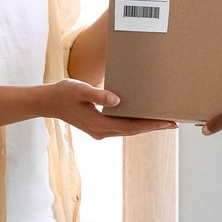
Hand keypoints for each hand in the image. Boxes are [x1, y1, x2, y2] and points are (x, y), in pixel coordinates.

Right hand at [43, 79, 175, 139]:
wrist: (48, 102)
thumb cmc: (63, 92)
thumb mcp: (80, 89)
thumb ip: (98, 94)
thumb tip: (117, 100)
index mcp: (99, 124)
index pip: (131, 126)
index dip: (150, 125)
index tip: (167, 123)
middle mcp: (101, 131)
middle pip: (133, 130)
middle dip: (153, 126)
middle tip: (174, 123)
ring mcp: (99, 131)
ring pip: (127, 130)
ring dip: (145, 126)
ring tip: (163, 121)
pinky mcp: (98, 126)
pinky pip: (121, 127)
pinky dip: (134, 123)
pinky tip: (142, 117)